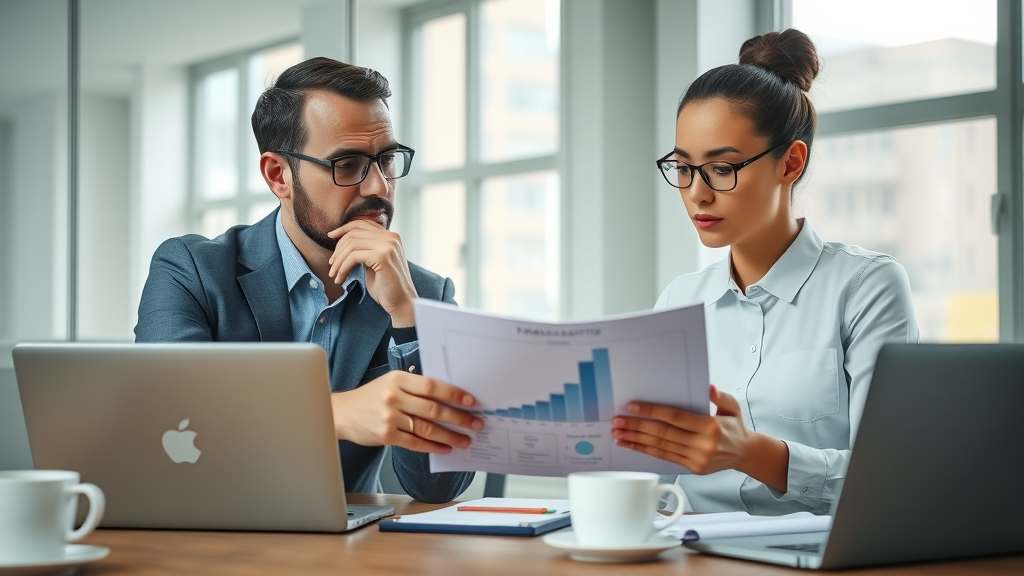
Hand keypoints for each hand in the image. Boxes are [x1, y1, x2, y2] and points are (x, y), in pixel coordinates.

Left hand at [327, 220, 417, 326]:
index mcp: (390, 236)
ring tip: (334, 274)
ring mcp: (388, 245)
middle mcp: (391, 237)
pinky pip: (354, 256)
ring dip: (338, 261)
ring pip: (351, 244)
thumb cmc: (386, 286)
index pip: (362, 223)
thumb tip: (342, 241)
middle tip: (331, 265)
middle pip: (354, 233)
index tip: (330, 237)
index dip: (343, 228)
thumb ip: (365, 249)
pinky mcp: (382, 256)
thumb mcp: (374, 262)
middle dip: (338, 249)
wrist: (402, 303)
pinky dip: (343, 267)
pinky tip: (341, 278)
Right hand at [331, 370, 484, 453]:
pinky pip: (416, 443)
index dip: (454, 394)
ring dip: (450, 435)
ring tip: (465, 440)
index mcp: (398, 379)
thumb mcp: (391, 382)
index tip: (471, 401)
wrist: (342, 413)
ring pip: (427, 428)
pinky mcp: (386, 436)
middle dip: (459, 418)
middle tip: (475, 423)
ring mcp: (389, 418)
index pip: (432, 386)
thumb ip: (416, 387)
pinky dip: (433, 446)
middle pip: (433, 409)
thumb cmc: (371, 397)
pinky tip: (445, 448)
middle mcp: (394, 397)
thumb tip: (449, 397)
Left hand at [611, 385, 788, 490]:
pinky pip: (664, 457)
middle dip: (637, 426)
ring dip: (636, 440)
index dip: (652, 411)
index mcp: (711, 427)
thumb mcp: (732, 407)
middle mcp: (702, 445)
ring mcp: (696, 459)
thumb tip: (707, 387)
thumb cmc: (735, 427)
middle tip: (617, 421)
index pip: (675, 417)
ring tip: (618, 434)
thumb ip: (720, 397)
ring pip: (660, 447)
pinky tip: (631, 445)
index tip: (633, 406)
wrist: (745, 453)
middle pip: (662, 433)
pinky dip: (645, 450)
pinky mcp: (691, 468)